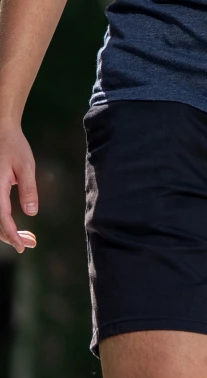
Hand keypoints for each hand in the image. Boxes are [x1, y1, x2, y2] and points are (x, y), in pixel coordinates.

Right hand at [0, 121, 37, 251]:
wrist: (0, 130)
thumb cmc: (13, 146)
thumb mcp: (26, 166)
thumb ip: (28, 189)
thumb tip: (31, 213)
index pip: (2, 219)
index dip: (11, 236)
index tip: (22, 247)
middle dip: (11, 237)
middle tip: (31, 243)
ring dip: (7, 231)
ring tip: (28, 237)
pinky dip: (3, 221)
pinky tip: (15, 227)